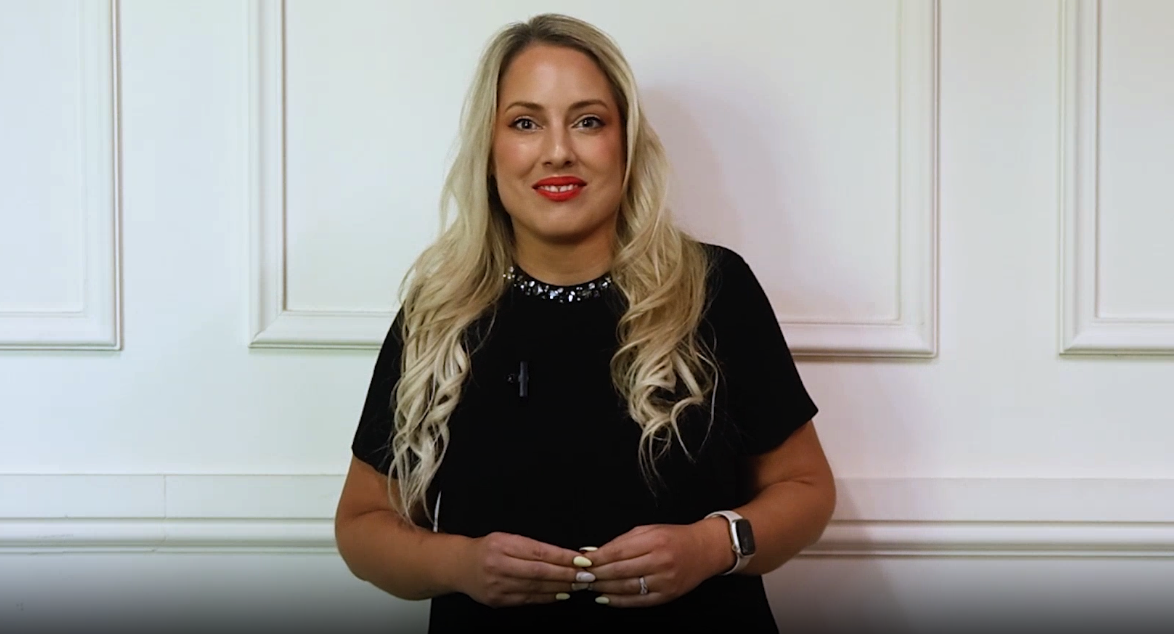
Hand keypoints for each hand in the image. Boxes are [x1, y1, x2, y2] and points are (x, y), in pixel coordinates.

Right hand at [456, 532, 586, 606]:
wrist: (459, 566)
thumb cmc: (487, 549)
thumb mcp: (506, 538)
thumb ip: (532, 546)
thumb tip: (564, 555)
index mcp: (502, 545)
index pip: (539, 551)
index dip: (563, 557)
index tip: (582, 559)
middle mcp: (499, 565)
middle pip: (540, 572)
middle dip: (567, 574)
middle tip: (587, 575)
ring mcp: (497, 585)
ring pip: (536, 588)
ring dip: (561, 587)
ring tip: (579, 584)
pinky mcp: (498, 600)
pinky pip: (528, 599)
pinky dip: (547, 597)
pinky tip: (561, 594)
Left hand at [583, 520, 732, 606]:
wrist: (705, 550)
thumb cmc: (674, 537)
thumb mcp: (648, 530)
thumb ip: (622, 541)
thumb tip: (595, 552)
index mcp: (654, 540)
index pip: (618, 551)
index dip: (597, 558)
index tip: (581, 560)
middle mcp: (660, 561)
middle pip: (620, 571)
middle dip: (596, 574)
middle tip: (580, 575)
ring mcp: (664, 580)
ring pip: (626, 587)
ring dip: (604, 588)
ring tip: (589, 585)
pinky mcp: (667, 595)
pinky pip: (638, 601)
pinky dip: (619, 601)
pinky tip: (605, 598)